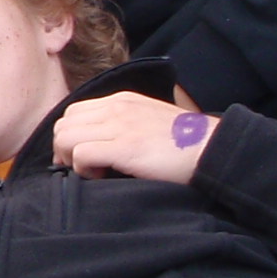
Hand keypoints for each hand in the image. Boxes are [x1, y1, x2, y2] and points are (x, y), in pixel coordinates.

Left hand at [53, 93, 218, 185]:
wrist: (211, 149)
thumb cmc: (182, 144)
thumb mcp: (147, 122)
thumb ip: (123, 125)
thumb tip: (98, 145)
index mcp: (121, 100)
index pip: (73, 112)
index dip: (69, 137)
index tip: (78, 158)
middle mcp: (116, 107)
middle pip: (64, 124)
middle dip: (65, 149)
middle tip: (82, 169)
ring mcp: (120, 125)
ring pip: (66, 138)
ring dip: (72, 160)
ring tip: (94, 173)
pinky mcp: (125, 146)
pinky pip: (81, 153)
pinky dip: (83, 169)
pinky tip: (102, 176)